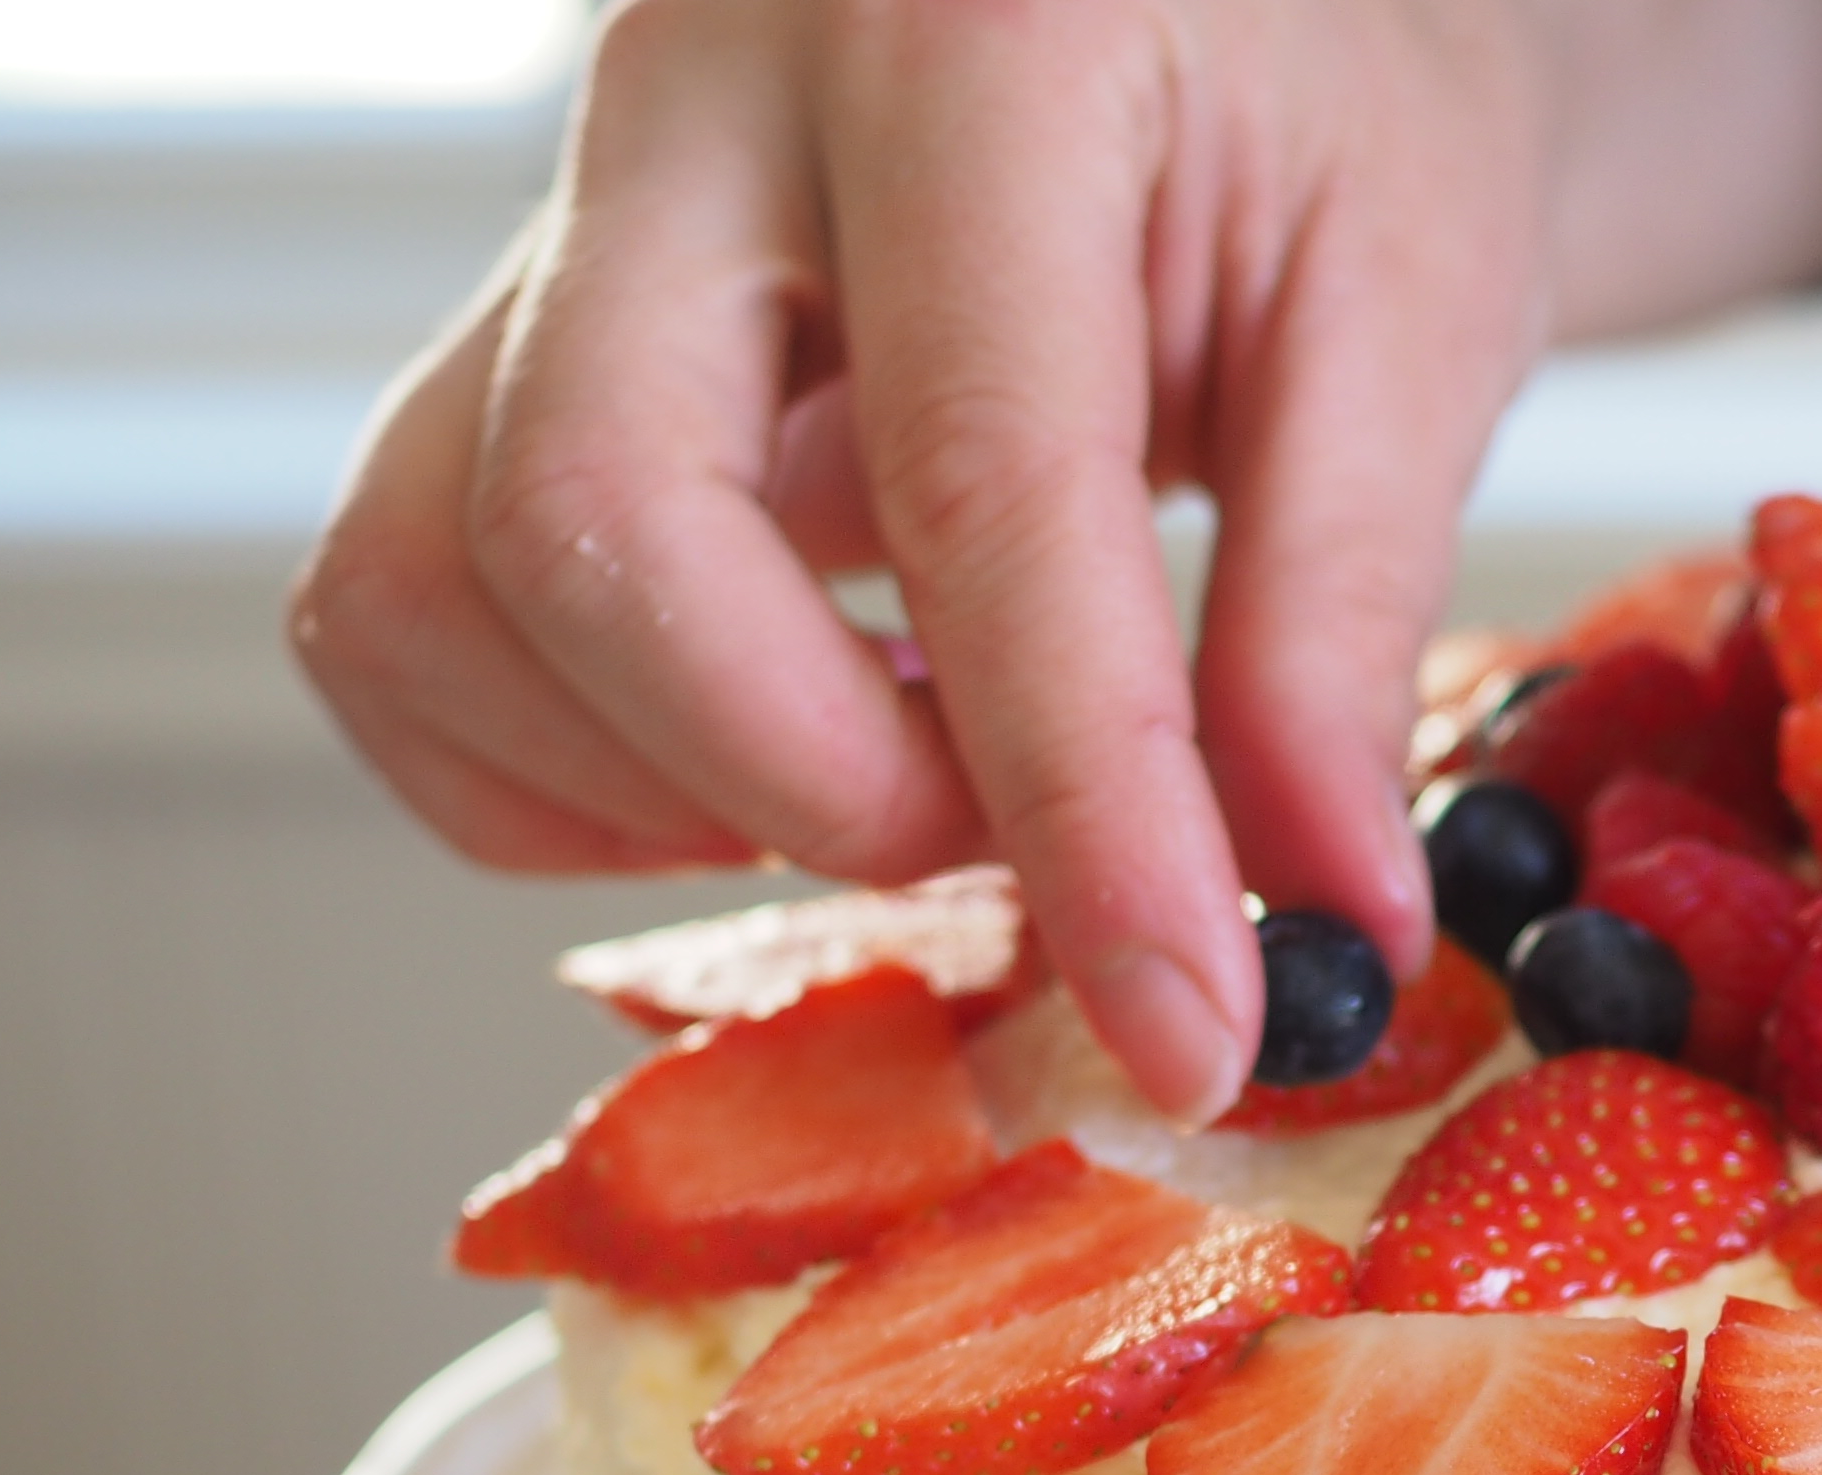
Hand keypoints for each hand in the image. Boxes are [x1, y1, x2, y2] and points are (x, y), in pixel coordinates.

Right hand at [292, 0, 1821, 1116]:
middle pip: (592, 523)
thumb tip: (1328, 923)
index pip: (974, 488)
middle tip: (1021, 826)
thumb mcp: (1417, 308)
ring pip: (442, 580)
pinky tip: (783, 732)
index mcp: (965, 41)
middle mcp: (695, 95)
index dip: (1082, 811)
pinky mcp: (506, 327)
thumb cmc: (1328, 98)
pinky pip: (404, 608)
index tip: (1192, 1028)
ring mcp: (560, 208)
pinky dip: (570, 762)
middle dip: (820, 782)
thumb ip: (1345, 616)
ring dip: (676, 780)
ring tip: (919, 761)